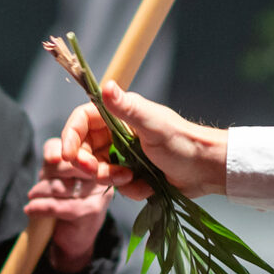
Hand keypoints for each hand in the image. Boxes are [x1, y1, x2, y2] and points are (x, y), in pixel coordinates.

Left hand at [25, 138, 113, 272]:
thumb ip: (54, 157)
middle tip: (36, 189)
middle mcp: (102, 174)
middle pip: (67, 165)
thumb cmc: (64, 201)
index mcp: (95, 160)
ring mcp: (99, 193)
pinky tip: (30, 209)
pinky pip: (59, 206)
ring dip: (41, 192)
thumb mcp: (56, 173)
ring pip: (62, 186)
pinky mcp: (91, 211)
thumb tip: (52, 157)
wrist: (73, 239)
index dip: (56, 154)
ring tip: (33, 197)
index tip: (50, 162)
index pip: (73, 149)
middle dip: (47, 174)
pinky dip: (40, 207)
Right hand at [60, 80, 228, 201]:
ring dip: (111, 178)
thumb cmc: (182, 142)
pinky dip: (129, 188)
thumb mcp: (152, 125)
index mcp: (119, 114)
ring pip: (99, 170)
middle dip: (90, 164)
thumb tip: (105, 85)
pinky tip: (147, 185)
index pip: (82, 120)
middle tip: (98, 173)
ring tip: (131, 178)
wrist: (206, 169)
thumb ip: (126, 107)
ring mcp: (124, 154)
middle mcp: (117, 133)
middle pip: (85, 149)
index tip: (68, 155)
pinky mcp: (132, 174)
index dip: (71, 136)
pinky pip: (117, 185)